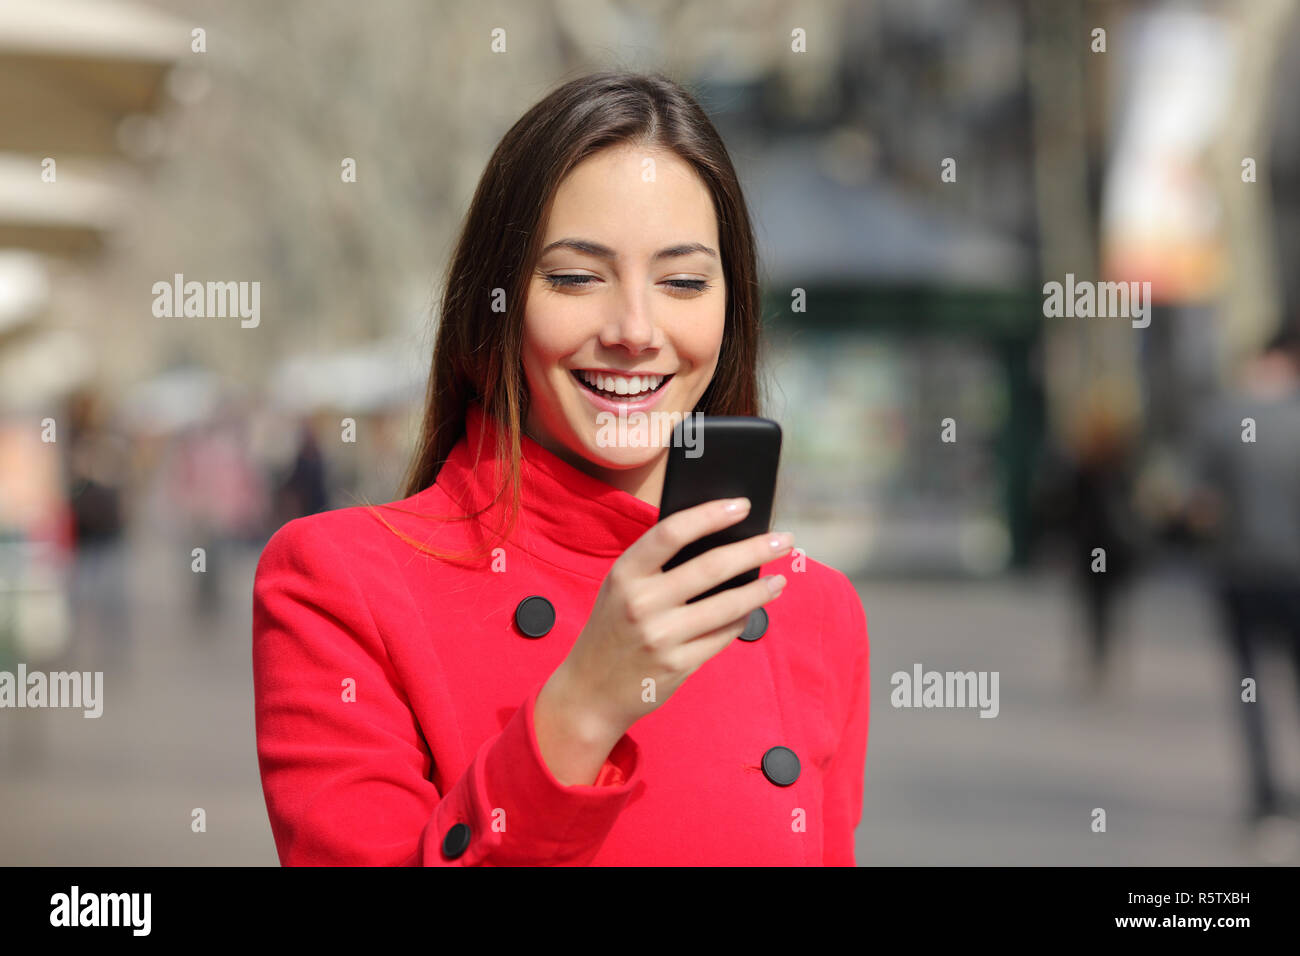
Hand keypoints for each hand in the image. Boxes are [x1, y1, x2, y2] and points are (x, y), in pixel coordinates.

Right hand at [552, 496, 791, 743]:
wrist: (590, 690)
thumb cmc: (612, 628)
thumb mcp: (619, 588)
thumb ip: (657, 565)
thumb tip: (719, 539)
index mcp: (625, 574)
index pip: (672, 532)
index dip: (711, 514)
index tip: (742, 506)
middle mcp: (641, 603)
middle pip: (712, 566)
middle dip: (755, 549)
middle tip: (783, 540)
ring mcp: (661, 637)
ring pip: (728, 605)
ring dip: (760, 589)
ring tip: (778, 579)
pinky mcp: (678, 665)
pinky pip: (723, 635)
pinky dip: (742, 619)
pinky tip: (752, 610)